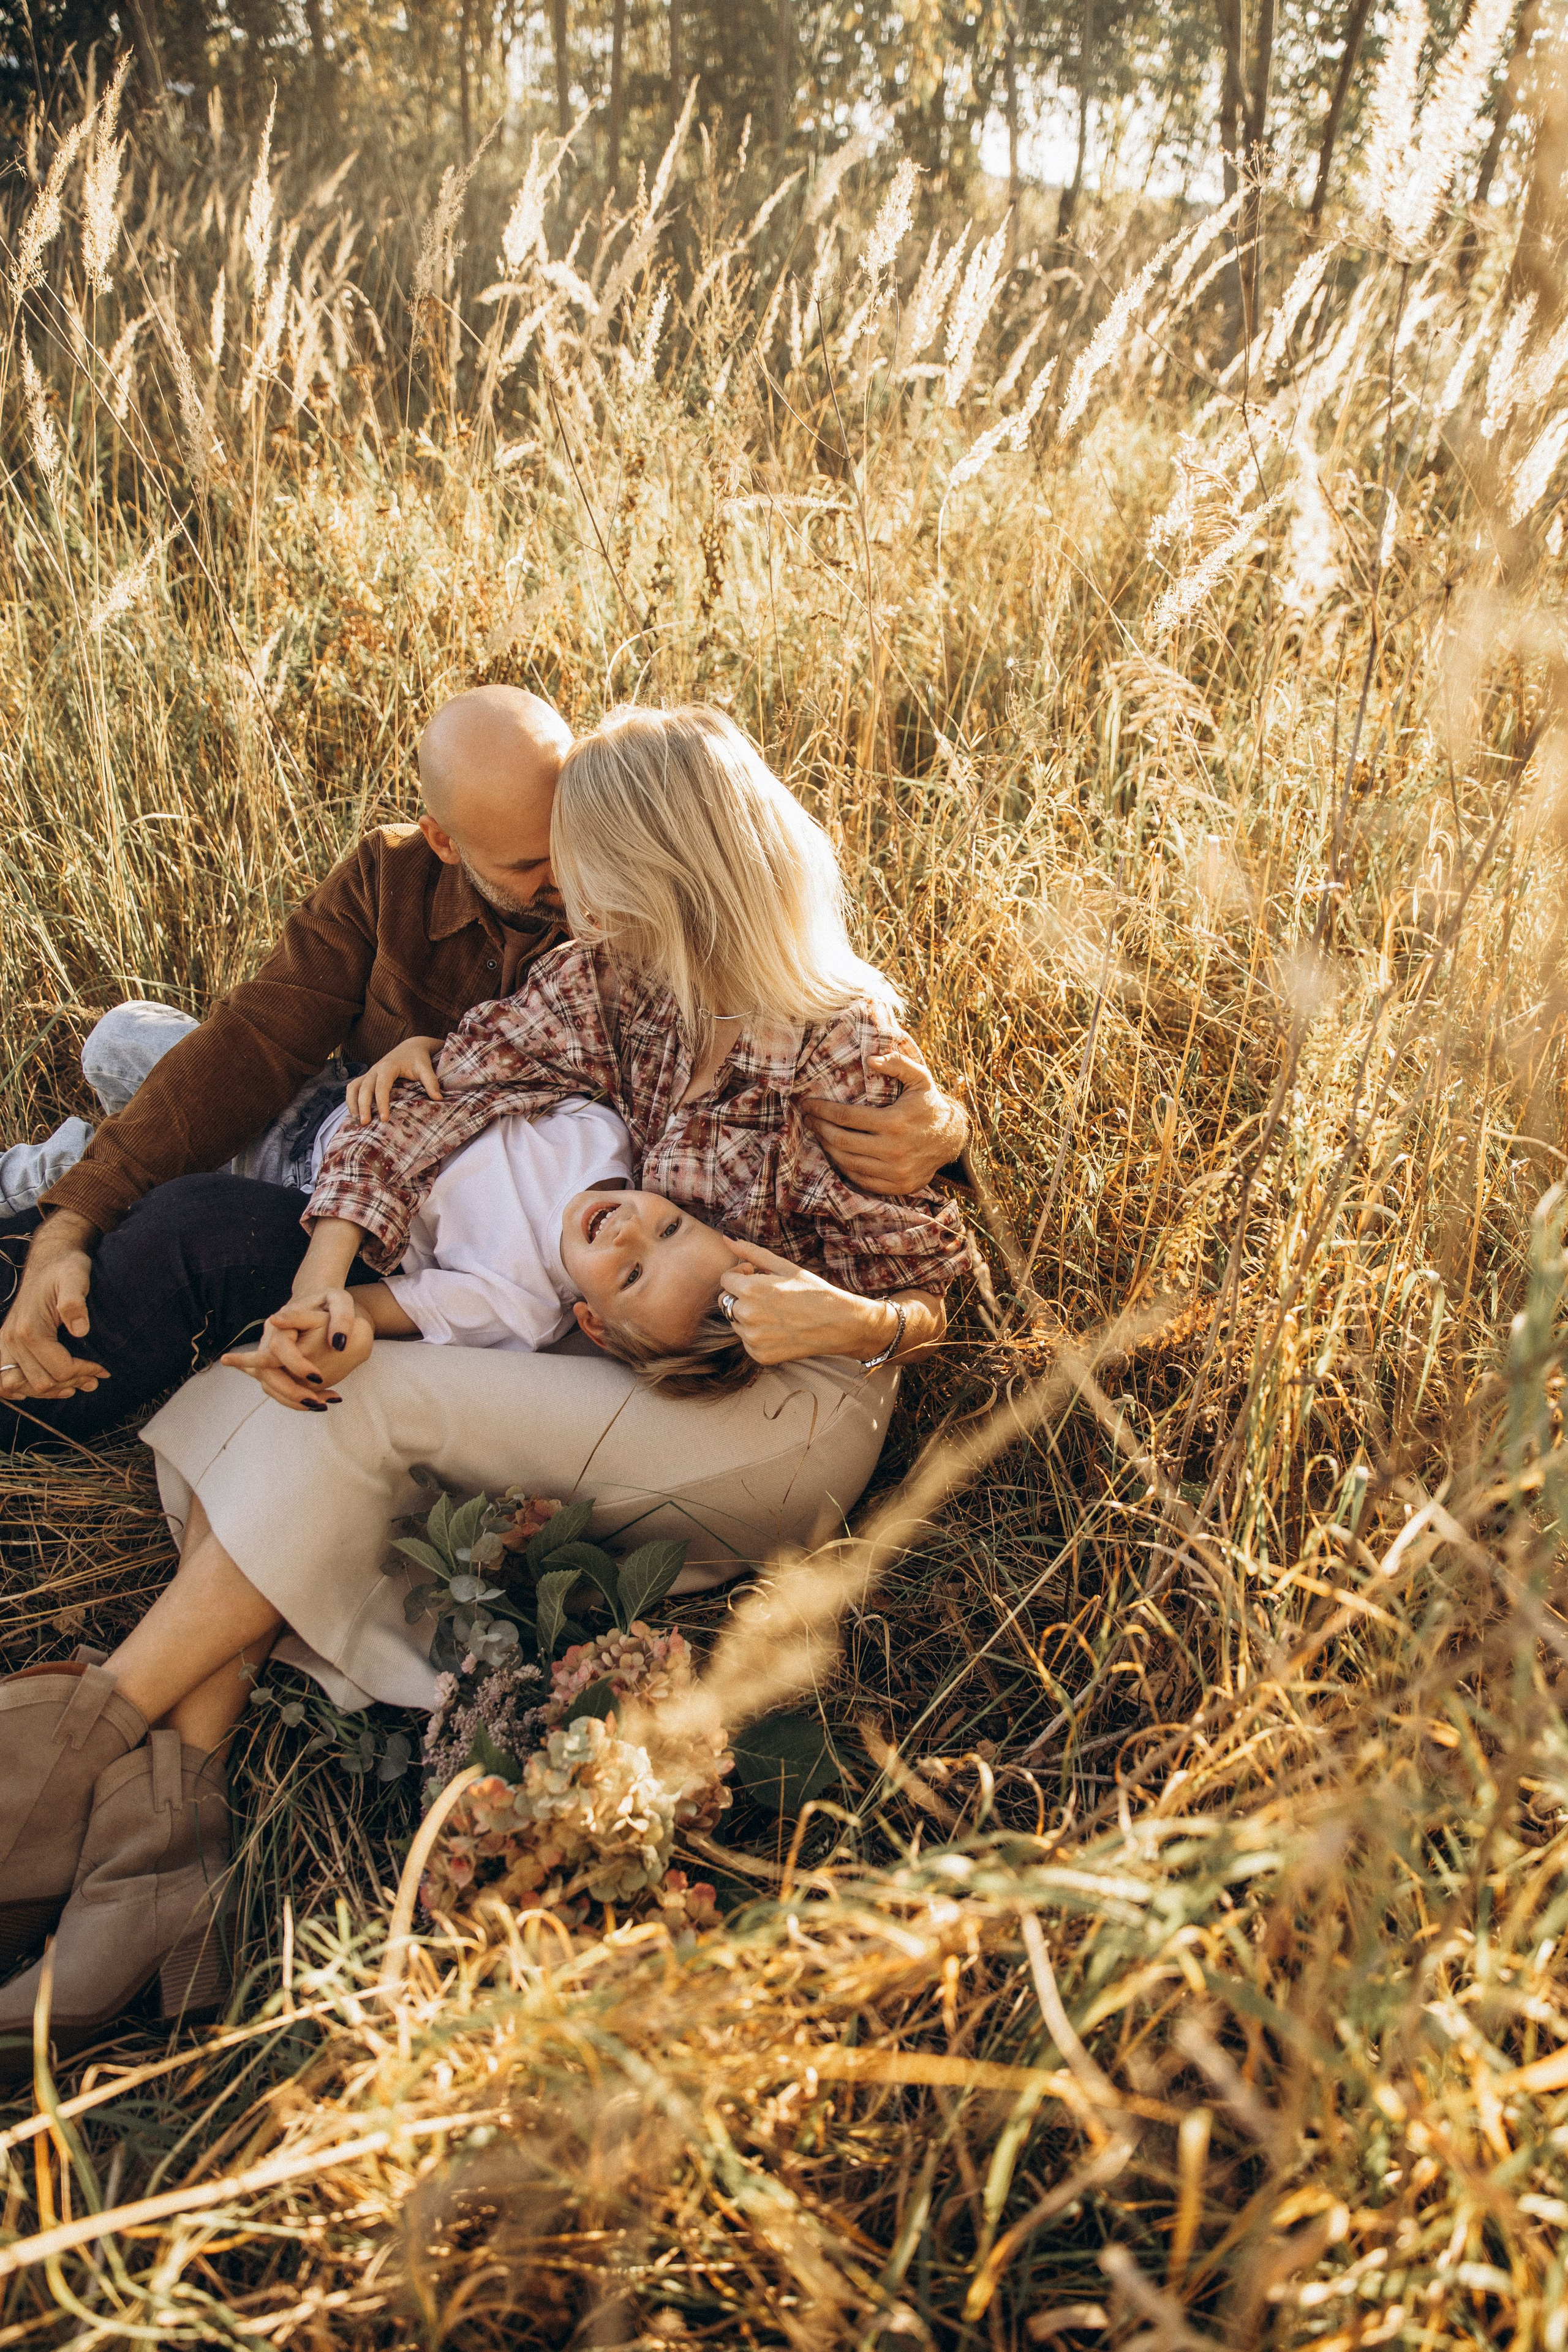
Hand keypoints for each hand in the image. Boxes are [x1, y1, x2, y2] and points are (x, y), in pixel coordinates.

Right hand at [0, 1213, 109, 1401]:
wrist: (48, 1260)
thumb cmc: (65, 1269)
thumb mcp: (75, 1277)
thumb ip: (75, 1302)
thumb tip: (80, 1329)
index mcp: (29, 1329)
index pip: (58, 1370)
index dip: (83, 1372)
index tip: (102, 1369)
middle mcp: (12, 1340)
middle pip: (41, 1383)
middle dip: (71, 1382)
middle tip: (95, 1379)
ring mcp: (6, 1343)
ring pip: (22, 1387)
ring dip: (50, 1391)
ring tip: (77, 1385)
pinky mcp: (6, 1344)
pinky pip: (6, 1381)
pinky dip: (25, 1388)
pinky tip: (50, 1386)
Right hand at [220, 1288, 371, 1409]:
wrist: (318, 1302)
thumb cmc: (329, 1300)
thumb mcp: (340, 1301)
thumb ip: (342, 1318)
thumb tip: (339, 1344)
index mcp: (281, 1321)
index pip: (279, 1347)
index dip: (296, 1364)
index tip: (318, 1376)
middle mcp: (269, 1339)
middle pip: (266, 1372)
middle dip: (289, 1391)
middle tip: (318, 1403)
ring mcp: (269, 1354)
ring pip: (270, 1384)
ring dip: (292, 1400)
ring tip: (323, 1406)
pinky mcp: (276, 1366)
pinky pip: (279, 1387)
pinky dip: (296, 1399)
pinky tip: (323, 1401)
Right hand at [346, 1036, 444, 1124]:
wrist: (411, 1047)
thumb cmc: (418, 1058)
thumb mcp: (426, 1068)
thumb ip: (431, 1081)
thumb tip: (439, 1099)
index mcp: (388, 1067)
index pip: (381, 1086)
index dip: (381, 1102)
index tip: (384, 1119)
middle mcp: (375, 1069)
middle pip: (363, 1088)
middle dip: (363, 1106)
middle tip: (365, 1124)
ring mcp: (369, 1073)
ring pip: (353, 1087)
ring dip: (353, 1103)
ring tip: (357, 1121)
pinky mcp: (367, 1077)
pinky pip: (353, 1088)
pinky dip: (351, 1100)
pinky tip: (355, 1114)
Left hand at [719, 1242, 900, 1366]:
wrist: (839, 1324)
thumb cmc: (813, 1290)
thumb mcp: (784, 1266)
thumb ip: (751, 1252)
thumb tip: (725, 1237)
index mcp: (751, 1290)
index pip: (725, 1280)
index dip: (739, 1275)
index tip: (755, 1274)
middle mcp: (747, 1315)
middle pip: (726, 1301)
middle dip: (741, 1295)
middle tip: (767, 1294)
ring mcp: (752, 1338)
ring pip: (736, 1322)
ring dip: (748, 1315)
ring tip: (776, 1312)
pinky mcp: (759, 1355)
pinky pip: (747, 1340)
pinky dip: (758, 1334)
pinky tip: (779, 1328)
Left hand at [802, 1033, 968, 1196]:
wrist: (952, 1139)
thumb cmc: (928, 1104)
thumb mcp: (920, 1078)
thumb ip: (898, 1064)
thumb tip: (871, 1059)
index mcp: (894, 1122)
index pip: (846, 1117)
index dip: (822, 1110)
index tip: (807, 1105)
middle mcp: (893, 1150)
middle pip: (841, 1142)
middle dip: (819, 1129)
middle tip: (808, 1119)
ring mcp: (895, 1172)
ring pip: (847, 1162)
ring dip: (827, 1148)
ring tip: (819, 1134)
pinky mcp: (897, 1186)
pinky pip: (861, 1180)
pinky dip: (844, 1167)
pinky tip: (836, 1154)